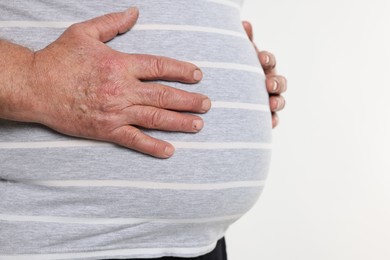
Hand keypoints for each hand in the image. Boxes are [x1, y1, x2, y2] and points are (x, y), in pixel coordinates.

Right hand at [27, 8, 210, 157]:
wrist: (34, 86)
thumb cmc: (58, 58)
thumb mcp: (85, 32)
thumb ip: (113, 23)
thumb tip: (135, 12)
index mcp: (120, 64)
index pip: (160, 67)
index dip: (182, 70)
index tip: (198, 75)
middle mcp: (123, 89)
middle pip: (164, 94)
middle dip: (189, 100)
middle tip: (207, 104)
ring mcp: (116, 111)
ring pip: (155, 117)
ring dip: (179, 121)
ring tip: (198, 124)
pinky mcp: (106, 129)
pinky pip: (134, 139)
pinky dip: (152, 146)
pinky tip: (169, 151)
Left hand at [242, 21, 286, 127]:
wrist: (232, 97)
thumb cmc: (239, 73)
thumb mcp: (240, 58)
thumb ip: (245, 42)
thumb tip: (245, 23)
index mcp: (264, 68)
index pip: (269, 61)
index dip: (267, 59)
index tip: (261, 58)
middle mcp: (270, 84)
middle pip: (280, 82)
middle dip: (276, 83)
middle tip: (268, 85)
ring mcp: (270, 101)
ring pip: (279, 102)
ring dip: (278, 102)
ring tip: (272, 104)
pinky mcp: (266, 117)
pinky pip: (273, 120)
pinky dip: (273, 121)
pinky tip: (269, 123)